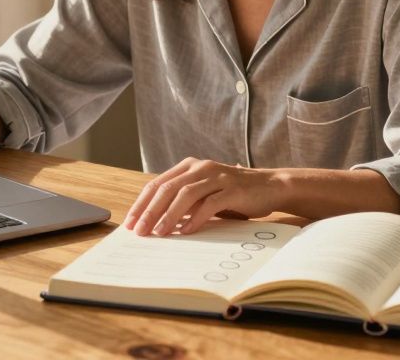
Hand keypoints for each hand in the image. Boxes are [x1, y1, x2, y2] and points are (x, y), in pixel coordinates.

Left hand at [123, 157, 281, 236]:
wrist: (269, 187)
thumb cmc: (232, 194)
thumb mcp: (203, 195)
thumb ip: (182, 203)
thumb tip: (155, 224)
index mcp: (189, 166)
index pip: (156, 184)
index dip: (141, 204)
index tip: (130, 223)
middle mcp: (200, 167)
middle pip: (167, 188)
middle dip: (150, 211)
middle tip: (140, 230)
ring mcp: (217, 176)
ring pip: (186, 194)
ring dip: (170, 215)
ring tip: (160, 233)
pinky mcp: (233, 188)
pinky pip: (210, 203)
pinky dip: (196, 218)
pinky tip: (187, 231)